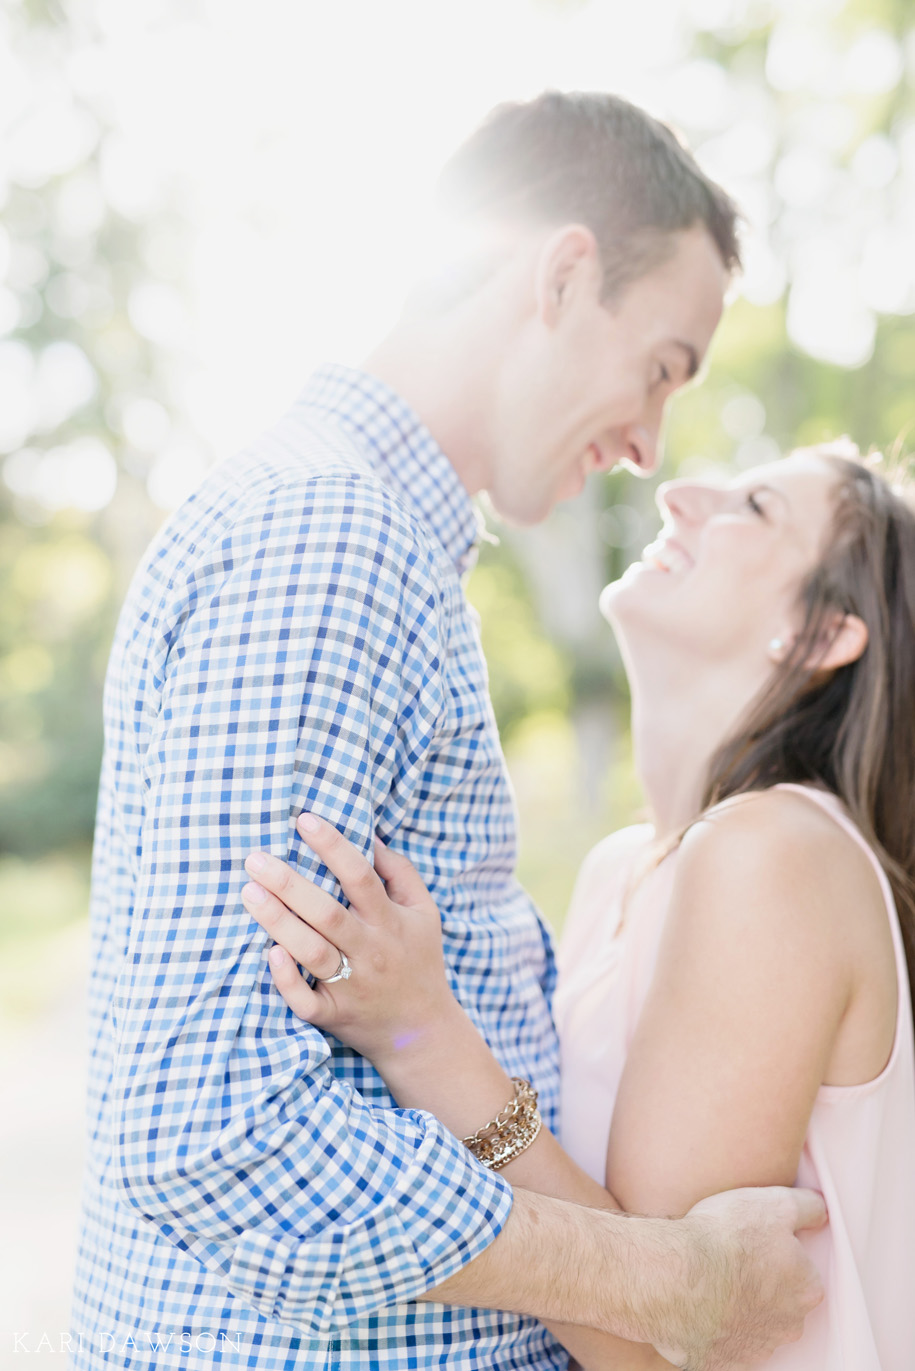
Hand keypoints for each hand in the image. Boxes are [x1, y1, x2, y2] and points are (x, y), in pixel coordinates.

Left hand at [242, 815, 459, 1063]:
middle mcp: (370, 951)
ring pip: (312, 953)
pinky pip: (305, 1001)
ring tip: (249, 892)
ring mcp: (350, 985)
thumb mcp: (424, 912)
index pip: (361, 877)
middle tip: (255, 858)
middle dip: (290, 884)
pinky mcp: (333, 1015)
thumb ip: (401, 872)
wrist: (422, 1032)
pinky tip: (269, 953)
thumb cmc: (418, 960)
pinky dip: (287, 980)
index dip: (334, 846)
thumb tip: (369, 835)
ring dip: (278, 922)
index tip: (305, 819)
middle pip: (328, 913)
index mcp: (390, 922)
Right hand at [647, 1186, 825, 1369]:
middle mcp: (789, 1326)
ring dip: (738, 1310)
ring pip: (754, 1326)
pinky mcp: (725, 1363)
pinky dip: (714, 1329)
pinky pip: (724, 1345)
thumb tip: (821, 1210)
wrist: (676, 1279)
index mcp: (806, 1289)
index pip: (803, 1272)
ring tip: (710, 1283)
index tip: (755, 1243)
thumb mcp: (774, 1204)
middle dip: (763, 1287)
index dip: (779, 1254)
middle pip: (782, 1304)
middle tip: (732, 1262)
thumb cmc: (727, 1239)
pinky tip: (698, 1306)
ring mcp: (757, 1349)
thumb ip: (806, 1207)